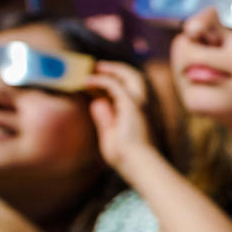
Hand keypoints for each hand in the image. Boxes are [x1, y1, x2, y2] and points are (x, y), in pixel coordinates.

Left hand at [88, 61, 157, 175]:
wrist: (139, 165)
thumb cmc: (127, 157)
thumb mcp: (111, 134)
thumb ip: (105, 118)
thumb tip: (97, 102)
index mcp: (140, 112)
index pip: (128, 89)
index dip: (112, 82)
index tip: (96, 82)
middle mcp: (144, 105)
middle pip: (134, 77)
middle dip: (117, 70)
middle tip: (99, 67)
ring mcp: (140, 104)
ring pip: (130, 75)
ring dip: (112, 69)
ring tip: (96, 67)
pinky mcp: (132, 105)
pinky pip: (114, 85)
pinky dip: (100, 80)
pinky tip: (87, 81)